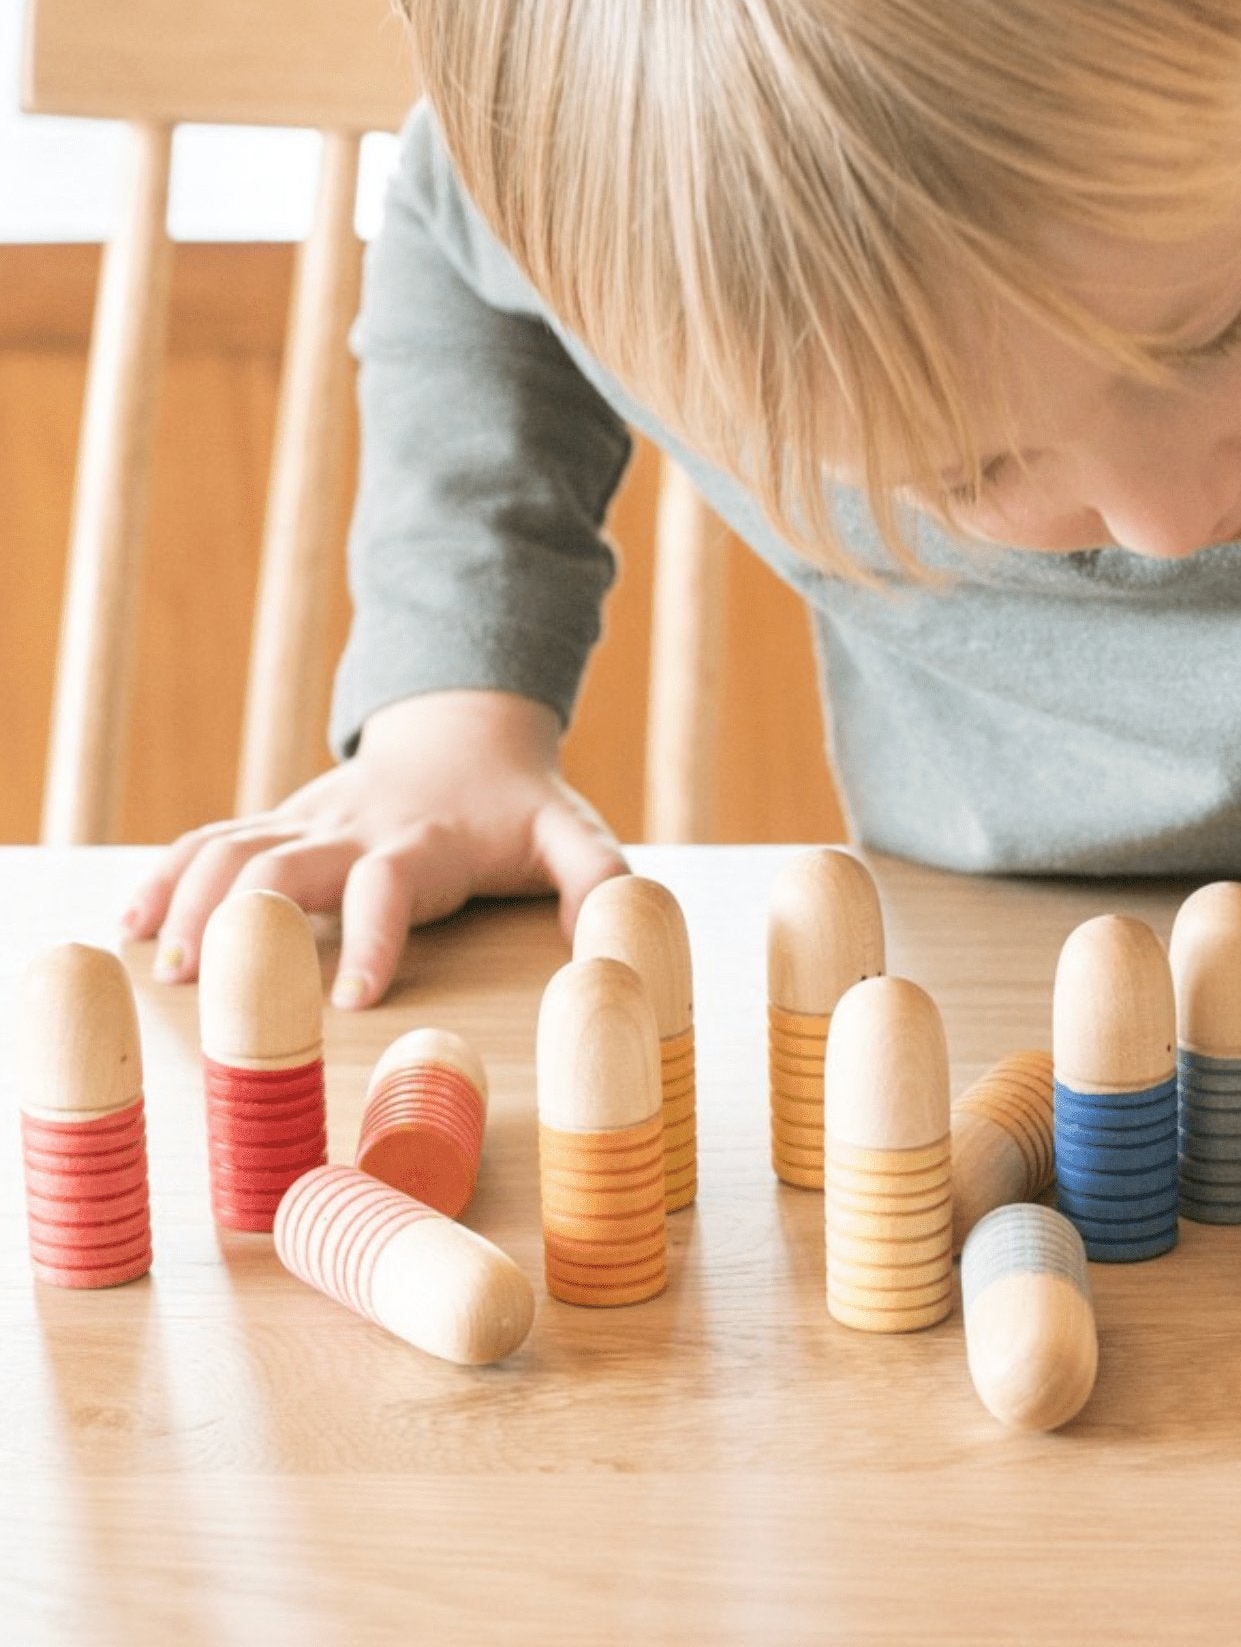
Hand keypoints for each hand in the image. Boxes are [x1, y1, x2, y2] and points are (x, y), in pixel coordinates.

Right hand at [120, 689, 626, 1009]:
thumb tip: (618, 936)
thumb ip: (599, 883)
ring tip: (164, 965)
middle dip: (244, 921)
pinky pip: (210, 839)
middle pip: (283, 863)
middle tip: (208, 986)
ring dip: (192, 902)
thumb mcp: (573, 835)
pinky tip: (133, 920)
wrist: (468, 731)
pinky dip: (168, 875)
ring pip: (232, 848)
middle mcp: (355, 828)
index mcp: (425, 843)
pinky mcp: (281, 820)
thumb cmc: (520, 803)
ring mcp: (309, 821)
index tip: (354, 998)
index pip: (390, 885)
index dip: (372, 936)